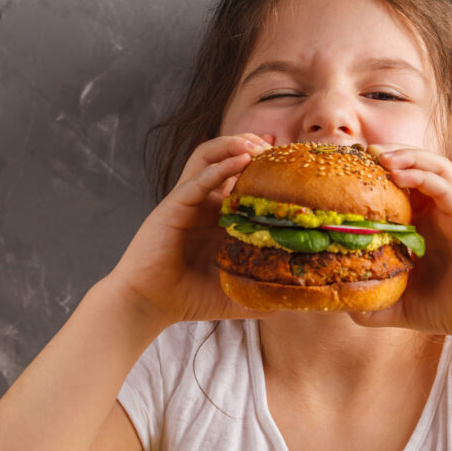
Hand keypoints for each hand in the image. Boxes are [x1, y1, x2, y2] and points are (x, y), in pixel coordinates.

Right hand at [107, 133, 275, 328]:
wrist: (149, 306)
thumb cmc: (190, 298)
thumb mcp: (237, 293)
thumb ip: (265, 292)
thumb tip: (301, 299)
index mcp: (219, 216)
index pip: (243, 178)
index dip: (265, 164)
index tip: (290, 158)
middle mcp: (204, 202)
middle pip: (227, 157)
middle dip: (252, 145)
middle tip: (276, 147)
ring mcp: (188, 201)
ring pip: (208, 156)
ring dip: (233, 144)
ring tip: (257, 145)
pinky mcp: (173, 206)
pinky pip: (197, 179)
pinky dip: (219, 167)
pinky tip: (241, 160)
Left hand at [348, 144, 451, 341]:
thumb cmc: (445, 311)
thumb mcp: (396, 306)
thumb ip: (369, 301)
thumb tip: (337, 301)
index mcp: (422, 224)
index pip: (401, 183)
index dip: (377, 170)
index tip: (351, 167)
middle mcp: (438, 212)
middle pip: (417, 164)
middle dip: (391, 152)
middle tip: (363, 152)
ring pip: (435, 165)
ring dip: (408, 155)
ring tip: (381, 156)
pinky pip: (445, 185)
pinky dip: (421, 174)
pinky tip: (398, 175)